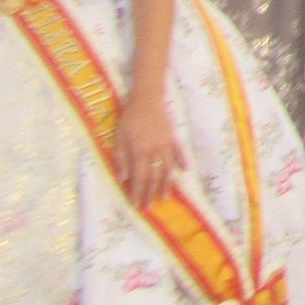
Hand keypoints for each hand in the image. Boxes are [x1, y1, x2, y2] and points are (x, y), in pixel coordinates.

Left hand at [117, 92, 182, 208]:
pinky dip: (183, 162)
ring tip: (166, 198)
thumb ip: (122, 158)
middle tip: (149, 207)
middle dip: (151, 194)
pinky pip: (179, 152)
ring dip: (166, 184)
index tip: (136, 205)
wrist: (148, 97)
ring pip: (168, 168)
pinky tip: (185, 172)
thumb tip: (124, 177)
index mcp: (140, 151)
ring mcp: (167, 144)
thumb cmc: (130, 117)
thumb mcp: (119, 137)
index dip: (138, 192)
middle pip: (154, 176)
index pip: (139, 177)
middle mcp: (155, 150)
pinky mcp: (173, 136)